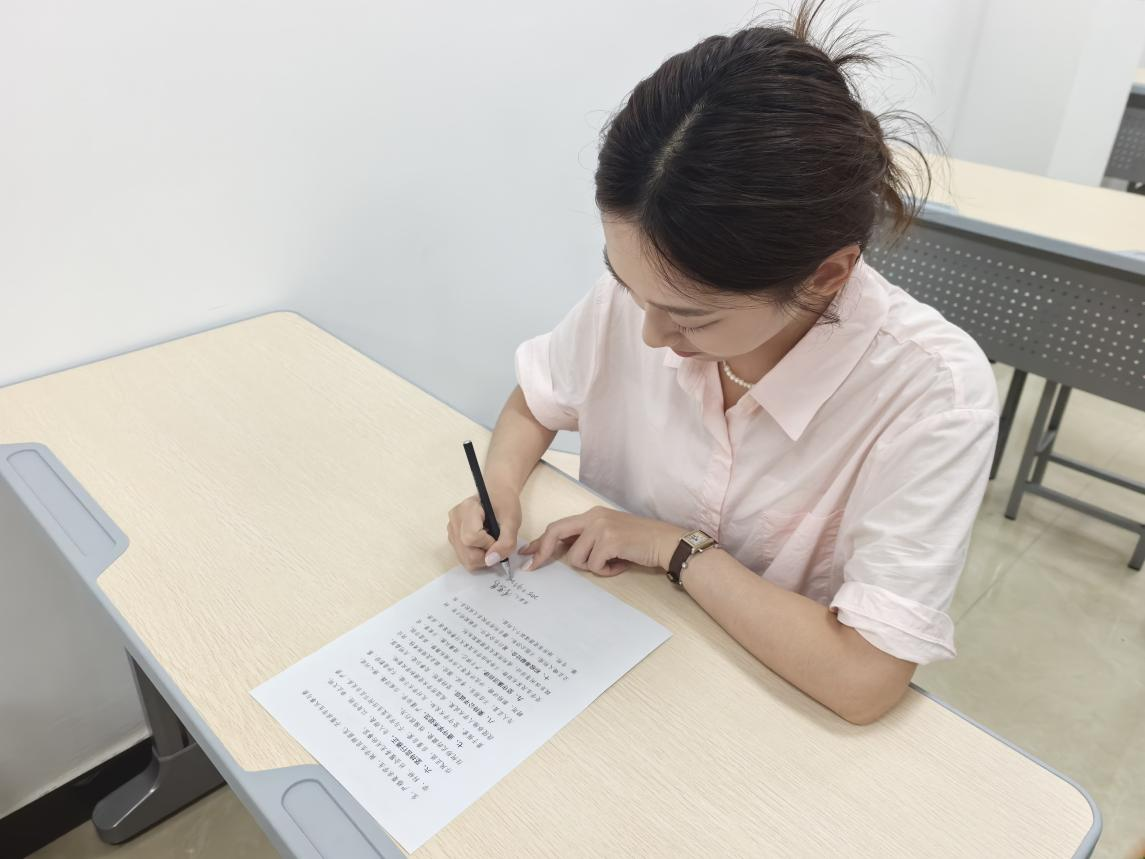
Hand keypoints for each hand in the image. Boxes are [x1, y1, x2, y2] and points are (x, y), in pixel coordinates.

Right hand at [446, 485, 521, 570]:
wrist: (497, 493)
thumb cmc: (505, 503)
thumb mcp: (512, 521)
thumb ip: (506, 542)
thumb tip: (491, 561)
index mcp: (467, 509)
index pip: (471, 538)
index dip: (488, 544)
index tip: (498, 537)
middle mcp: (454, 520)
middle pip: (466, 553)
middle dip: (486, 555)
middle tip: (496, 542)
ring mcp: (451, 529)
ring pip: (464, 558)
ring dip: (482, 557)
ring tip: (490, 542)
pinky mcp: (452, 537)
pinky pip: (463, 557)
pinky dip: (476, 556)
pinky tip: (483, 543)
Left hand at [520, 506, 681, 576]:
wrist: (666, 542)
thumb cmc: (640, 542)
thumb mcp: (610, 534)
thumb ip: (588, 539)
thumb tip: (566, 554)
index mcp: (592, 514)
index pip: (559, 526)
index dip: (541, 541)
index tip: (528, 553)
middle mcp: (594, 517)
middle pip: (556, 533)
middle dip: (544, 551)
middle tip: (534, 566)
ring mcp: (601, 528)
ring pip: (577, 558)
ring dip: (594, 567)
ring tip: (613, 562)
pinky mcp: (610, 541)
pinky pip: (594, 566)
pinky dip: (607, 571)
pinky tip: (621, 564)